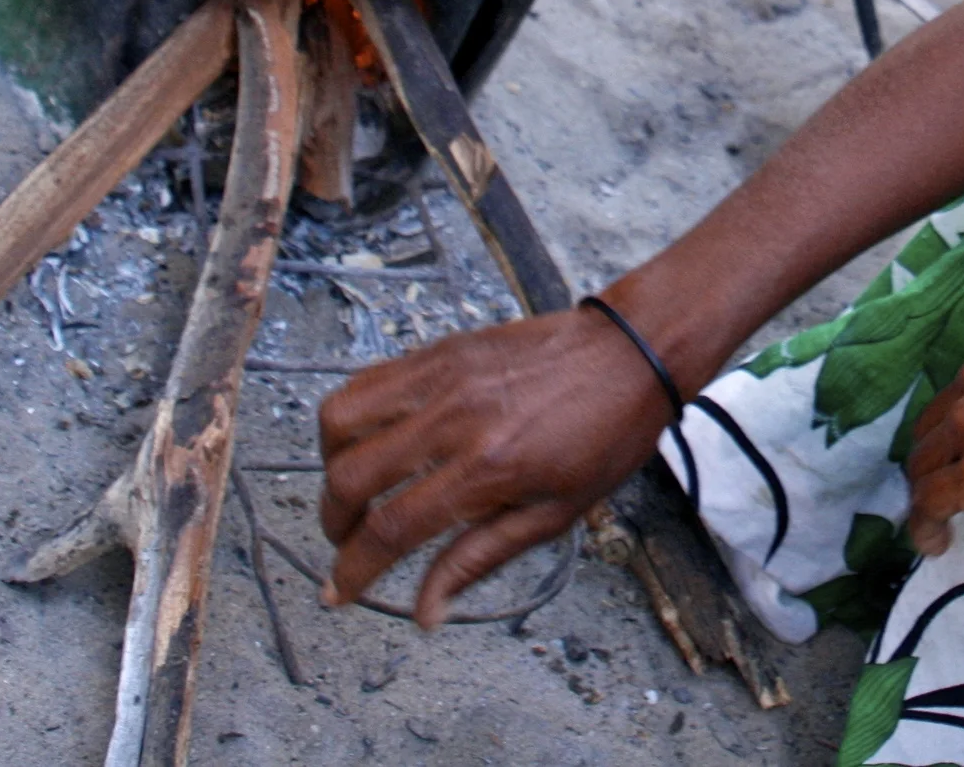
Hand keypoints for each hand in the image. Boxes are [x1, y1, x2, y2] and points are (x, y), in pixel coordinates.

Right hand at [318, 306, 677, 627]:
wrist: (630, 354)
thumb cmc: (606, 434)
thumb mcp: (556, 514)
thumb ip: (478, 559)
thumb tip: (424, 613)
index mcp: (489, 468)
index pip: (390, 529)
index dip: (353, 570)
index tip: (340, 593)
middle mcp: (455, 420)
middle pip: (351, 477)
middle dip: (335, 524)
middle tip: (349, 543)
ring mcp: (443, 377)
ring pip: (340, 419)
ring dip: (333, 465)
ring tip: (356, 489)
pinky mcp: (441, 350)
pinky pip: (367, 380)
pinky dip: (352, 418)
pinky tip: (375, 441)